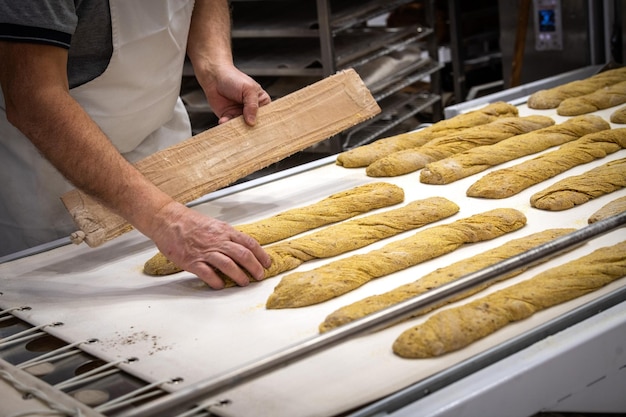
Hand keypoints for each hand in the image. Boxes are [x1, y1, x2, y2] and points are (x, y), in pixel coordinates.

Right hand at [150, 201, 271, 288]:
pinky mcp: (192, 261)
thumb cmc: (189, 222)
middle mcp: (218, 241)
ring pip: (228, 265)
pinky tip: (220, 285)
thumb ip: (227, 236)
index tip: (267, 263)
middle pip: (243, 255)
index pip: (249, 243)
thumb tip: (241, 247)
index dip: (261, 254)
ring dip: (239, 276)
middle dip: (255, 267)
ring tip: (244, 282)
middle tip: (260, 276)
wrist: (168, 220)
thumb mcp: (214, 225)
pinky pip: (208, 273)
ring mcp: (205, 251)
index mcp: (225, 231)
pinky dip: (216, 281)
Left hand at [199, 64, 270, 125]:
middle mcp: (252, 110)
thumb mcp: (248, 89)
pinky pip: (229, 125)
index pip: (267, 116)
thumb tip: (252, 122)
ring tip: (233, 123)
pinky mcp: (229, 117)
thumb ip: (252, 106)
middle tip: (246, 129)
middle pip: (255, 124)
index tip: (259, 127)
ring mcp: (240, 114)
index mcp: (262, 102)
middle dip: (250, 128)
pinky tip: (223, 120)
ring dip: (237, 127)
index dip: (264, 122)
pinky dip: (226, 124)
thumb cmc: (233, 78)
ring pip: (242, 127)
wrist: (214, 77)